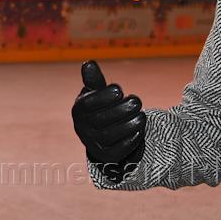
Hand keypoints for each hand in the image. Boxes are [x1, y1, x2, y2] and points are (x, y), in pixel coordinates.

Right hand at [71, 61, 145, 181]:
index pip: (87, 105)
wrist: (101, 135)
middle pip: (100, 121)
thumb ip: (94, 79)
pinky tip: (140, 129)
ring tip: (142, 114)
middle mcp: (82, 129)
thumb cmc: (100, 107)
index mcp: (78, 111)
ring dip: (129, 124)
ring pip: (110, 136)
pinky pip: (118, 150)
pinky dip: (131, 140)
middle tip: (137, 101)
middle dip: (121, 110)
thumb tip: (89, 63)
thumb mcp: (96, 93)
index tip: (119, 89)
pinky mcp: (107, 157)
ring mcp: (94, 144)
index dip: (103, 97)